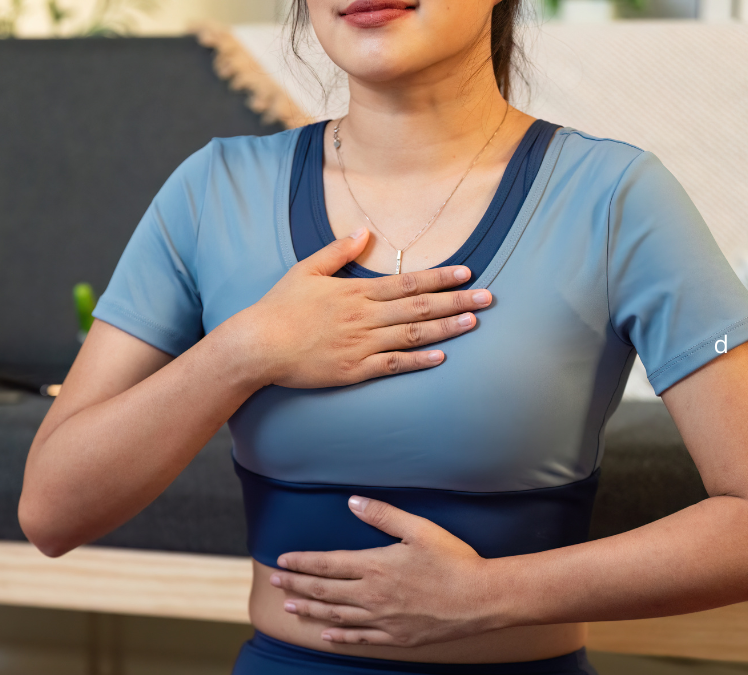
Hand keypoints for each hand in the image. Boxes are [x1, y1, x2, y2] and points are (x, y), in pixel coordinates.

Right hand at [229, 228, 491, 388]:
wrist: (258, 345)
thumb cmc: (279, 308)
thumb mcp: (306, 270)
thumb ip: (338, 251)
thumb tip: (364, 231)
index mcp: (355, 291)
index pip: (408, 282)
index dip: (440, 277)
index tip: (467, 272)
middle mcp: (363, 317)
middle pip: (419, 308)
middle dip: (457, 301)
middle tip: (490, 297)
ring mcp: (360, 345)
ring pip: (412, 335)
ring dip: (446, 328)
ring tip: (474, 322)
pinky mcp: (353, 370)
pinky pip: (392, 365)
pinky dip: (418, 361)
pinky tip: (441, 357)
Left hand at [269, 496, 499, 646]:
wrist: (482, 599)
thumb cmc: (454, 560)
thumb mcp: (420, 529)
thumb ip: (383, 515)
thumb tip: (352, 503)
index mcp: (375, 566)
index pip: (327, 564)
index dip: (301, 562)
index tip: (282, 560)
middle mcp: (372, 596)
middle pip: (323, 590)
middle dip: (295, 584)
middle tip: (274, 580)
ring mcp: (383, 620)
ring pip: (335, 615)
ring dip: (309, 609)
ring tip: (290, 605)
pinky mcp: (397, 637)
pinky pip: (360, 638)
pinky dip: (339, 637)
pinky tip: (325, 635)